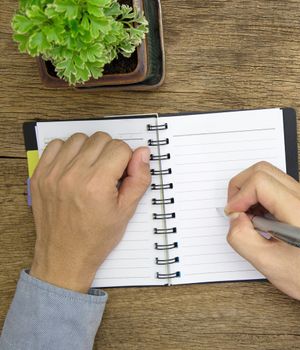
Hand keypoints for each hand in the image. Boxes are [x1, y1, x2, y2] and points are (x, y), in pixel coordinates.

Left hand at [29, 132, 150, 292]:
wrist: (65, 257)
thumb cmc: (95, 238)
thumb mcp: (127, 211)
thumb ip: (139, 179)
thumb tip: (143, 153)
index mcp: (96, 184)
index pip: (120, 148)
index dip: (127, 159)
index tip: (123, 174)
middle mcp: (73, 175)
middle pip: (101, 139)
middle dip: (110, 152)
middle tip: (109, 173)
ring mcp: (53, 174)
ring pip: (79, 138)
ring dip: (89, 149)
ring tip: (92, 169)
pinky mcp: (40, 175)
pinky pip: (55, 145)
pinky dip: (68, 151)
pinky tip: (75, 167)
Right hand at [225, 162, 299, 315]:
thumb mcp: (266, 263)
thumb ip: (241, 237)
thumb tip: (235, 217)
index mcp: (299, 210)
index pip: (259, 181)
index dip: (239, 195)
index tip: (233, 214)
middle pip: (263, 170)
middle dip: (242, 187)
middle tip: (235, 211)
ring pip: (271, 175)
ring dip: (252, 192)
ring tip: (248, 217)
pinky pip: (280, 187)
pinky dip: (263, 196)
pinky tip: (261, 219)